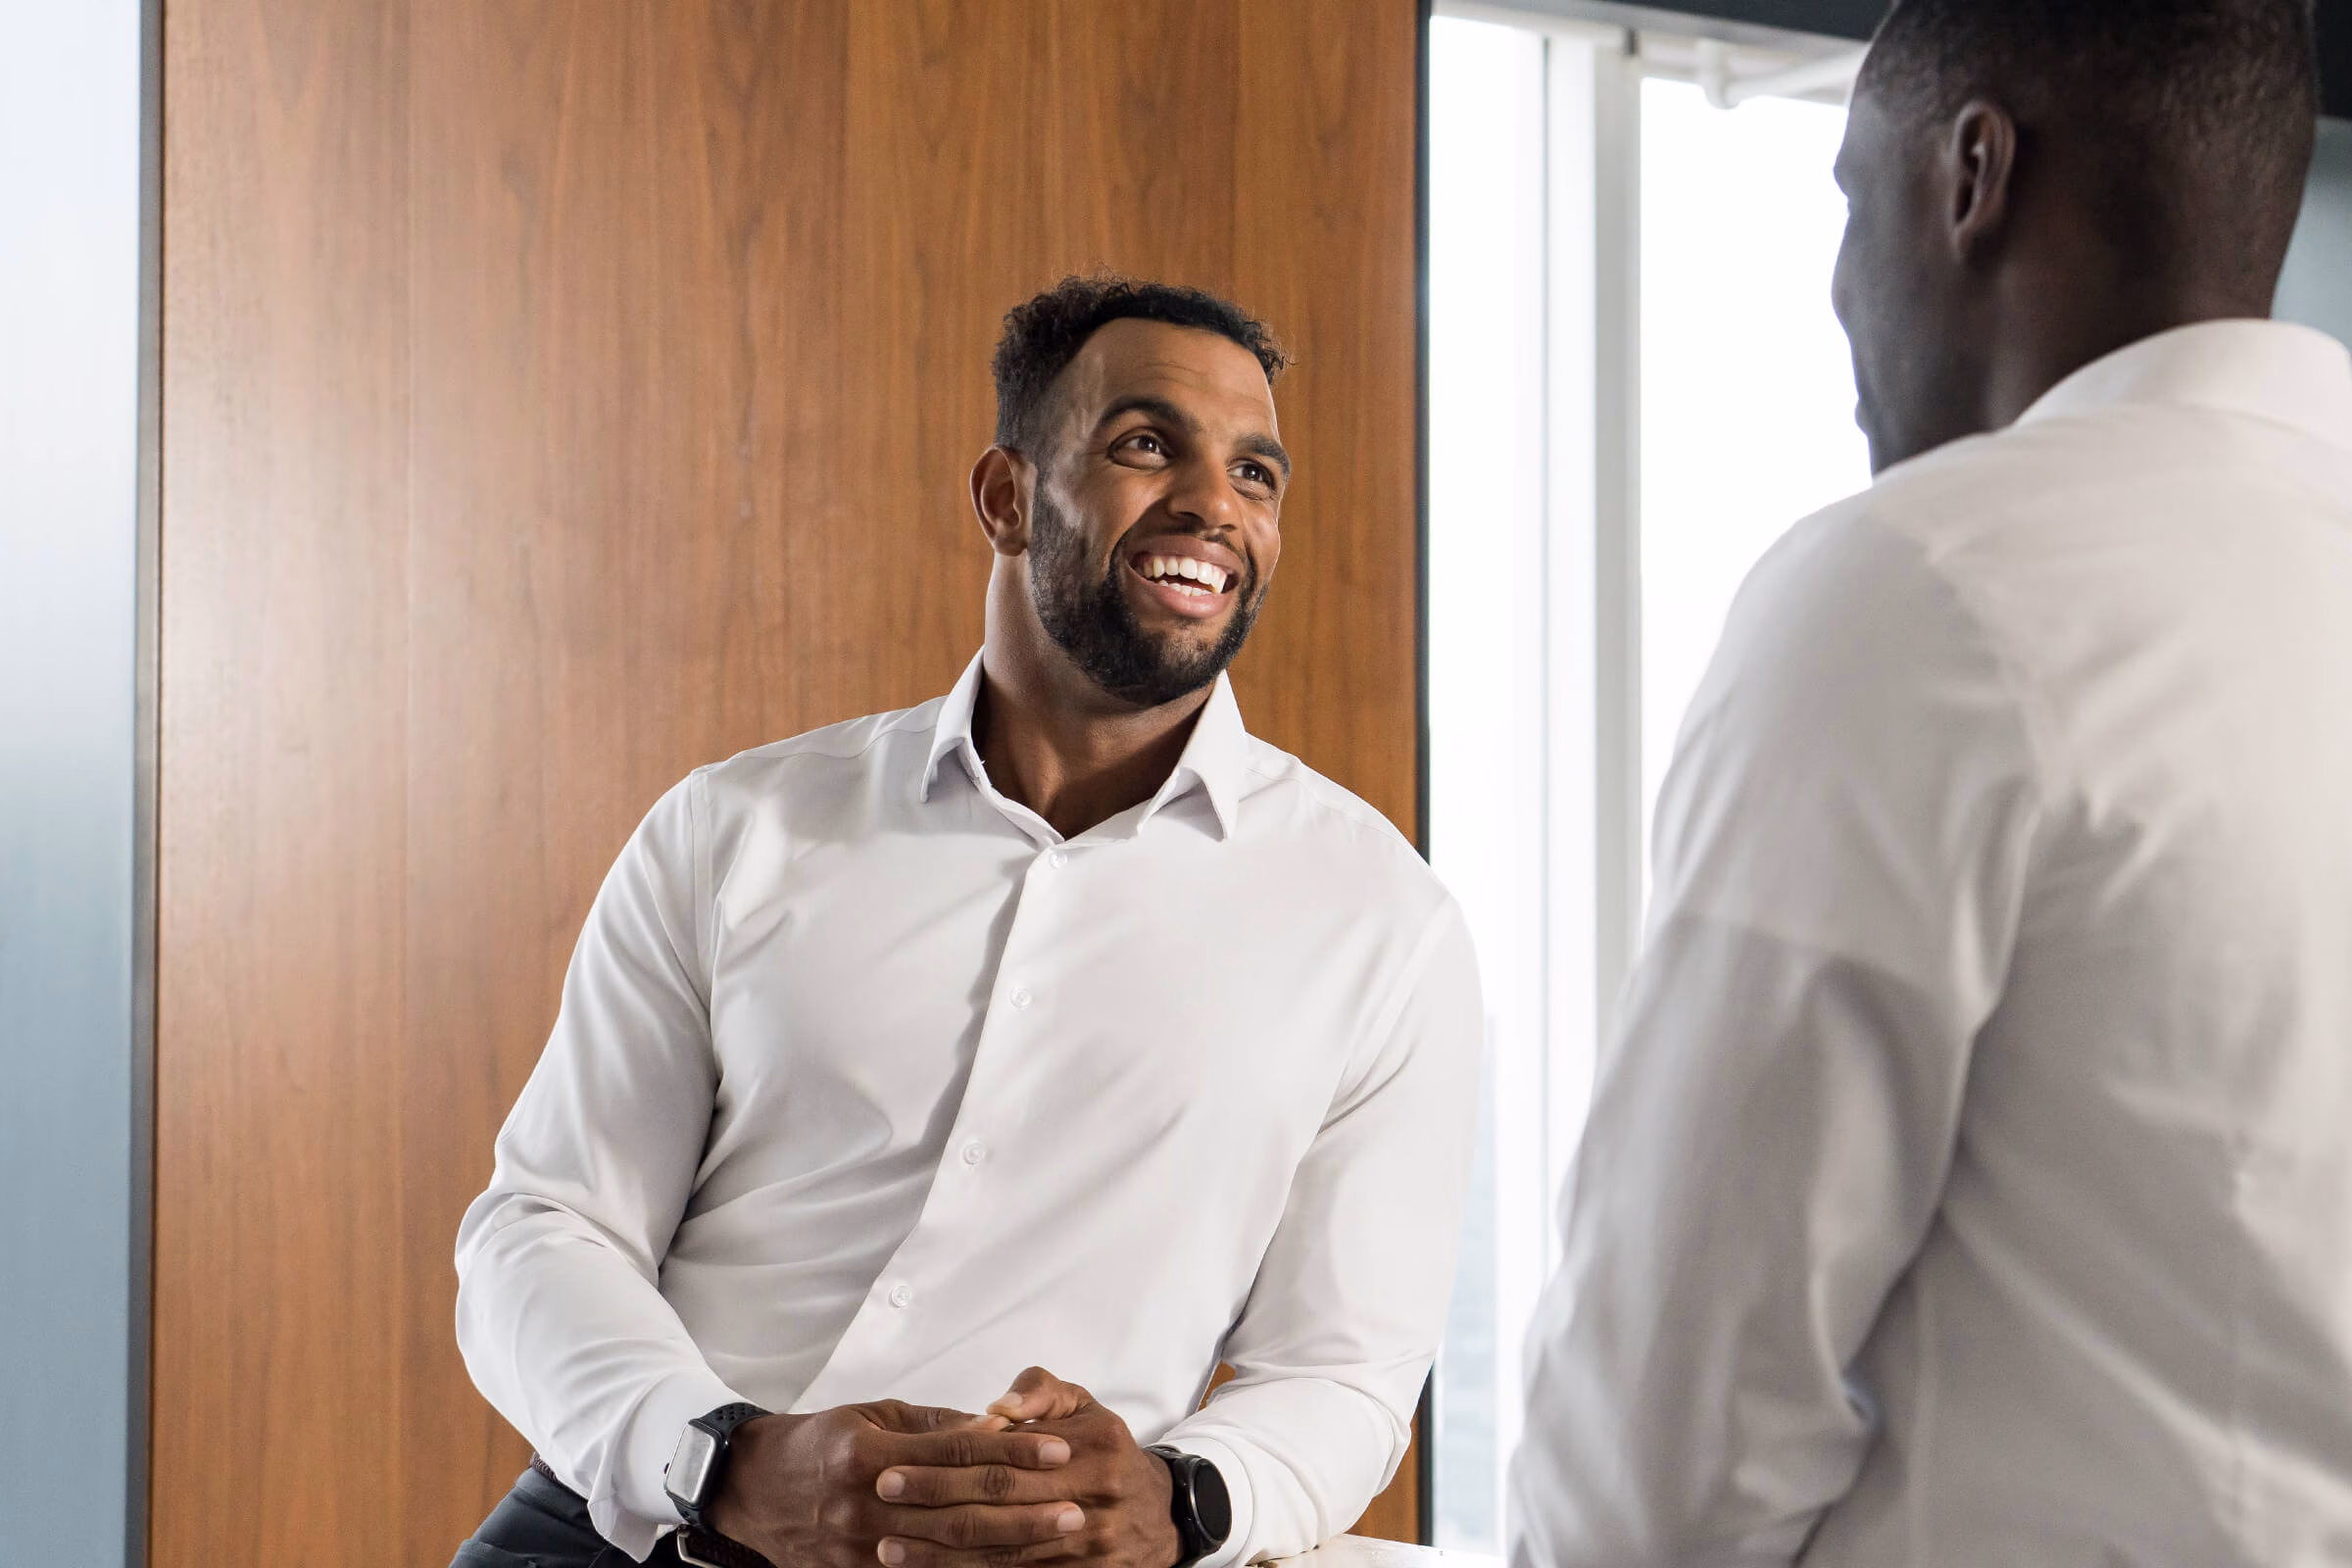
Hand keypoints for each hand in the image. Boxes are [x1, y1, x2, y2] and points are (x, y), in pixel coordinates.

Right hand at [705, 1399, 1084, 1567]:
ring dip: (1010, 1544)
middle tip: (1076, 1504)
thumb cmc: (815, 1444)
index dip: (1013, 1449)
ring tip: (1058, 1535)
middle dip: (1025, 1507)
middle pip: (961, 1509)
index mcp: (868, 1455)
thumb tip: (995, 1424)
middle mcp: (865, 1505)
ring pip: (950, 1551)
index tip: (1058, 1448)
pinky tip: (1009, 1565)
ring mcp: (859, 1549)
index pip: (957, 1452)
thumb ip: (933, 1425)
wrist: (750, 1489)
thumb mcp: (870, 1416)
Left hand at [874, 1368, 1181, 1567]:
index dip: (946, 1465)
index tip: (893, 1466)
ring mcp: (1091, 1549)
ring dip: (940, 1556)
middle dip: (932, 1505)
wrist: (1161, 1515)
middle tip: (880, 1501)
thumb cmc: (1107, 1449)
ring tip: (889, 1549)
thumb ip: (1040, 1391)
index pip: (1006, 1458)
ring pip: (1002, 1554)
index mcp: (1095, 1446)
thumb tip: (995, 1407)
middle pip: (998, 1506)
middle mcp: (1095, 1500)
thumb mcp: (1085, 1404)